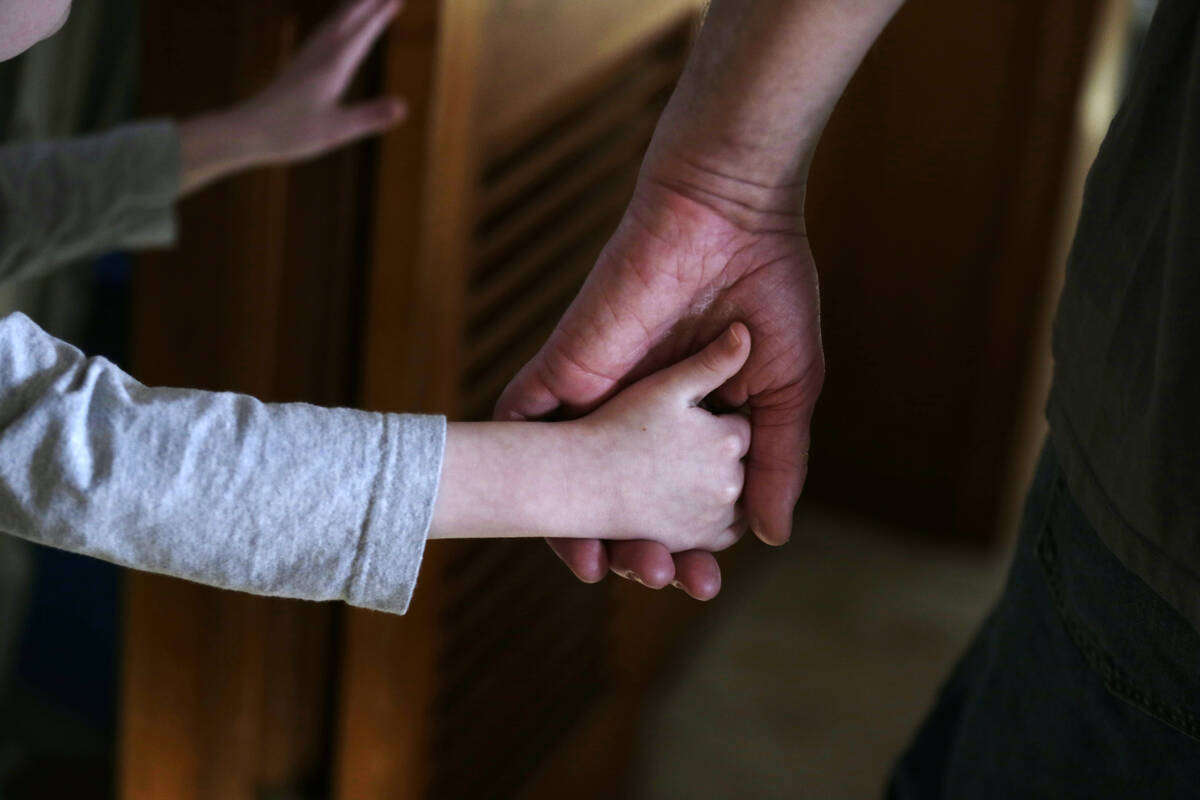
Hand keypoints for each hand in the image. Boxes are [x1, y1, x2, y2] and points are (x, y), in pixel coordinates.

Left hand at [178, 0, 404, 193]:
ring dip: (353, 8)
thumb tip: (404, 106)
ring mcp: (307, 58)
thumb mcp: (336, 130)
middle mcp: (319, 55)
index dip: (381, 16)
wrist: (246, 130)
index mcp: (332, 67)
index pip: (362, 34)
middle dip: (370, 3)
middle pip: (348, 20)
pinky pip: (324, 34)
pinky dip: (338, 22)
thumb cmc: (289, 133)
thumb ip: (370, 116)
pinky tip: (337, 26)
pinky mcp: (299, 65)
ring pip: (334, 23)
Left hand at [495, 174, 822, 598]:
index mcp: (690, 423)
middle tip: (659, 579)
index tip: (702, 582)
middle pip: (623, 501)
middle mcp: (640, 416)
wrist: (730, 216)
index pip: (677, 502)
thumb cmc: (770, 294)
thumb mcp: (786, 392)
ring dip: (580, 529)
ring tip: (604, 571)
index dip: (688, 546)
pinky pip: (527, 425)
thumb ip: (776, 463)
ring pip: (572, 478)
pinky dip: (527, 475)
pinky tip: (542, 522)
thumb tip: (770, 537)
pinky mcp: (567, 366)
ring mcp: (600, 394)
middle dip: (637, 550)